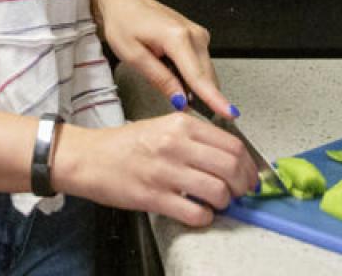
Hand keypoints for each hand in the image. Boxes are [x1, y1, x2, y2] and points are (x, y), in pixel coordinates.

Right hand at [51, 113, 258, 226]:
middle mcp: (176, 144)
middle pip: (230, 166)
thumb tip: (228, 155)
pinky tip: (200, 213)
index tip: (250, 175)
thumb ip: (195, 136)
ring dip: (225, 202)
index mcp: (181, 124)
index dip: (248, 165)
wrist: (91, 158)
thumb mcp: (164, 126)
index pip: (231, 144)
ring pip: (217, 190)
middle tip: (242, 192)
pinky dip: (205, 217)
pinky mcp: (154, 197)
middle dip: (243, 184)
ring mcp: (165, 171)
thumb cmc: (126, 144)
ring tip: (220, 203)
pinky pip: (194, 212)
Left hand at [94, 0, 237, 118]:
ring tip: (168, 79)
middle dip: (201, 97)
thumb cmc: (124, 23)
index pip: (199, 76)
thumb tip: (182, 100)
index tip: (229, 113)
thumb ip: (161, 79)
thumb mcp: (133, 56)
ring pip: (206, 72)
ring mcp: (198, 33)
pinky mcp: (198, 36)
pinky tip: (173, 70)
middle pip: (206, 76)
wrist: (124, 1)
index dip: (214, 98)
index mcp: (177, 37)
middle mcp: (194, 34)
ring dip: (195, 86)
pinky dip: (192, 75)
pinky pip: (202, 64)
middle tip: (179, 105)